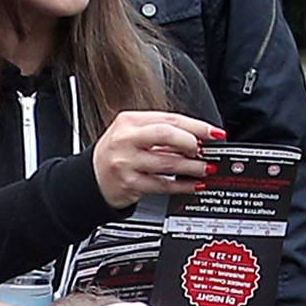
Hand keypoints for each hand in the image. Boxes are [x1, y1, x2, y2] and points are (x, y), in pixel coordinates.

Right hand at [91, 111, 221, 208]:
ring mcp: (127, 162)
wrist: (92, 179)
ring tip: (205, 168)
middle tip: (205, 150)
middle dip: (191, 142)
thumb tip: (197, 138)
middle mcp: (126, 139)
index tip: (214, 132)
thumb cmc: (117, 154)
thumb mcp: (133, 135)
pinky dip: (182, 186)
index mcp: (129, 121)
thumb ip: (161, 133)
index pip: (168, 118)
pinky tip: (193, 185)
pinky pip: (162, 185)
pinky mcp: (130, 183)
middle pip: (165, 134)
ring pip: (167, 162)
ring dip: (192, 167)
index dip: (195, 125)